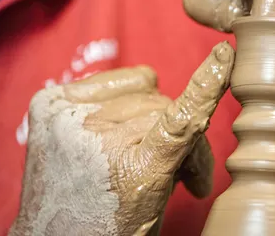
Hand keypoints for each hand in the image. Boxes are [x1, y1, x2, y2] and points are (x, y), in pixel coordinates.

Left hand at [10, 42, 234, 235]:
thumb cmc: (111, 225)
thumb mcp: (159, 201)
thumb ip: (180, 155)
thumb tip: (191, 108)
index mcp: (132, 173)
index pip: (180, 121)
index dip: (206, 86)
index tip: (223, 56)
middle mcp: (95, 140)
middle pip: (166, 107)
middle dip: (181, 137)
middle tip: (183, 173)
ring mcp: (68, 117)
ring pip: (143, 91)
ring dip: (150, 117)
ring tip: (143, 151)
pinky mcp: (52, 102)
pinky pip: (115, 79)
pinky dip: (124, 97)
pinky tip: (117, 127)